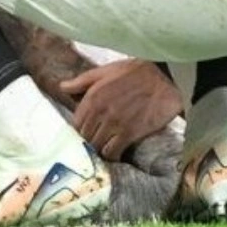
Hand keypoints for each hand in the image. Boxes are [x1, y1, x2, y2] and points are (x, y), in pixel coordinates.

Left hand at [61, 59, 182, 160]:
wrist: (165, 78)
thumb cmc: (135, 72)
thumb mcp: (104, 71)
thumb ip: (81, 81)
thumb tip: (62, 87)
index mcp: (92, 97)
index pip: (76, 123)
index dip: (79, 129)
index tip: (84, 132)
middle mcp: (100, 112)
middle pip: (85, 136)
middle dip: (87, 141)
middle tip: (94, 142)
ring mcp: (115, 124)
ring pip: (96, 146)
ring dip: (98, 149)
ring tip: (103, 148)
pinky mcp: (130, 133)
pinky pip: (113, 151)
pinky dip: (111, 155)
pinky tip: (114, 153)